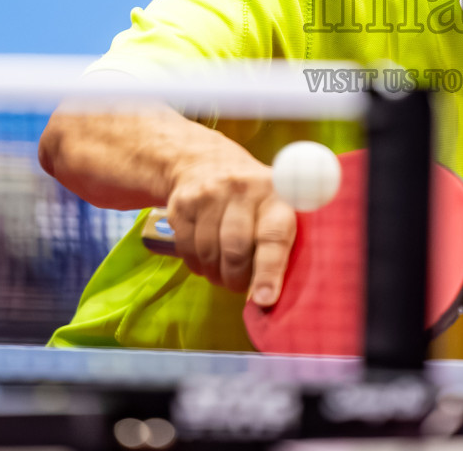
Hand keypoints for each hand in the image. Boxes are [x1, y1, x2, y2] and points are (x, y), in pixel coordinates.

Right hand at [164, 146, 296, 306]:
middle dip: (238, 279)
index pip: (273, 235)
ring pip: (209, 253)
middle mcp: (243, 189)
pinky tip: (207, 260)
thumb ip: (280, 245)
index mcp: (276, 193)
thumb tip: (270, 297)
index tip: (265, 300)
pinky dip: (198, 265)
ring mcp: (209, 194)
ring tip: (225, 273)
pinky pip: (188, 250)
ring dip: (217, 274)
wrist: (207, 163)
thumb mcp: (276, 207)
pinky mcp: (182, 204)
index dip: (269, 271)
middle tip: (242, 285)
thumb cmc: (253, 200)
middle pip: (235, 250)